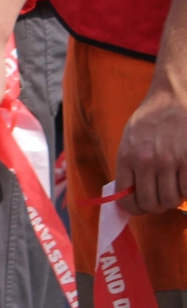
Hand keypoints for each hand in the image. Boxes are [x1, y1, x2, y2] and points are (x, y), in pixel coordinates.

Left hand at [116, 69, 186, 215]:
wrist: (172, 99)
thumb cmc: (150, 120)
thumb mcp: (129, 140)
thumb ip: (129, 166)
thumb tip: (129, 194)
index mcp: (127, 157)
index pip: (126, 197)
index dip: (133, 208)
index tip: (139, 208)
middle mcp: (147, 162)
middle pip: (151, 203)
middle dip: (155, 207)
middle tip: (159, 200)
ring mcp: (170, 162)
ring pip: (171, 200)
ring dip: (172, 198)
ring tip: (172, 187)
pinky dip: (186, 190)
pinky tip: (182, 180)